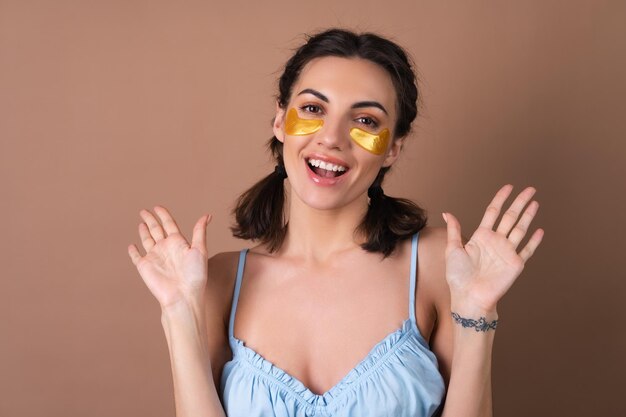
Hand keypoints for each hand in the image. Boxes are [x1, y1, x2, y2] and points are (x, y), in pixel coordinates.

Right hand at [128, 207, 211, 309]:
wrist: (182, 295)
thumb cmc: (195, 275)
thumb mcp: (199, 250)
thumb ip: (200, 232)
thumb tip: (207, 215)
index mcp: (178, 243)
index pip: (169, 224)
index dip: (163, 215)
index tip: (158, 207)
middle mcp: (165, 248)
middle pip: (156, 229)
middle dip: (150, 220)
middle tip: (144, 211)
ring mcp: (154, 257)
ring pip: (147, 240)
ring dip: (144, 232)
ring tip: (141, 223)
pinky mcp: (144, 267)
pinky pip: (136, 257)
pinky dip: (133, 252)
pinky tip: (131, 246)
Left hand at [442, 184, 543, 312]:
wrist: (469, 296)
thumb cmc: (458, 276)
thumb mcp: (452, 250)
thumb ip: (455, 231)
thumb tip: (448, 213)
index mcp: (481, 236)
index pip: (493, 212)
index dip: (501, 199)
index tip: (508, 187)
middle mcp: (496, 241)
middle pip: (510, 216)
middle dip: (520, 202)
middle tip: (530, 189)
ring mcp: (507, 252)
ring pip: (520, 229)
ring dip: (528, 216)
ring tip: (535, 202)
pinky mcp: (515, 264)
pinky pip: (527, 250)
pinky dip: (534, 241)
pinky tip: (540, 230)